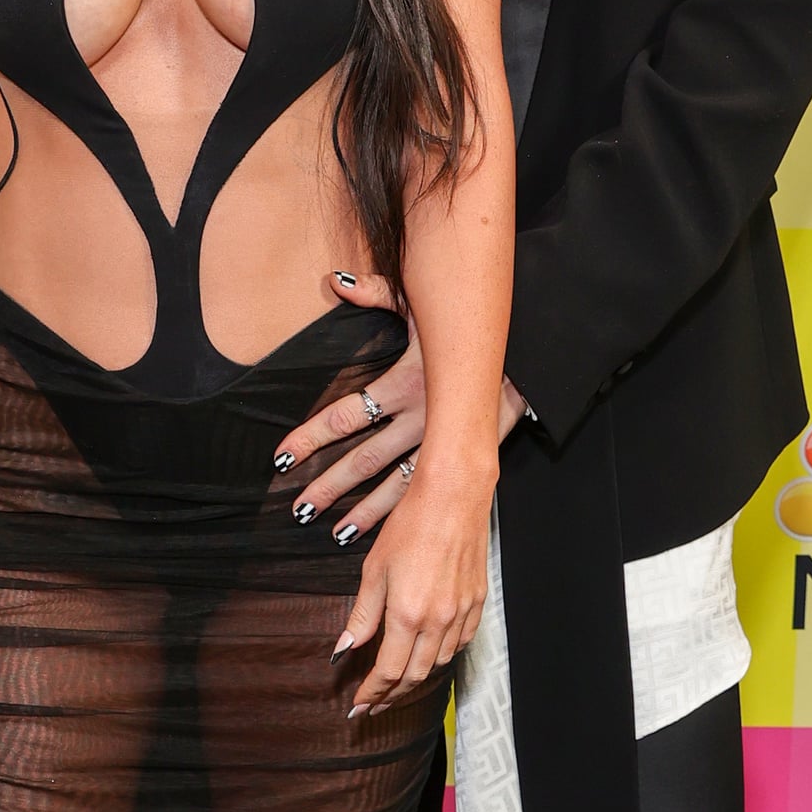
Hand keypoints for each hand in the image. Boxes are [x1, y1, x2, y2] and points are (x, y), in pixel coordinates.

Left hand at [277, 273, 526, 546]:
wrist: (529, 354)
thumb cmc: (470, 327)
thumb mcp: (424, 305)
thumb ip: (378, 292)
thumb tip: (338, 282)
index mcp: (407, 384)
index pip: (346, 417)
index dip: (311, 438)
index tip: (283, 457)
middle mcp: (422, 419)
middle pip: (365, 459)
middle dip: (329, 485)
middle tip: (298, 507)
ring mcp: (443, 442)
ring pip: (395, 484)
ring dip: (363, 509)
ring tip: (333, 530)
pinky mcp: (463, 455)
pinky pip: (426, 489)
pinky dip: (401, 512)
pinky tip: (384, 530)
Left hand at [334, 448, 495, 715]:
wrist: (455, 494)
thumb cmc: (411, 523)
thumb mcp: (375, 568)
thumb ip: (362, 614)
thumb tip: (345, 648)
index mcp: (408, 614)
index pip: (389, 671)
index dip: (373, 693)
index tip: (358, 706)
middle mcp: (439, 620)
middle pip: (415, 676)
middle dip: (393, 696)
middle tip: (375, 705)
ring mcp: (462, 613)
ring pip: (439, 664)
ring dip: (417, 681)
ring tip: (398, 687)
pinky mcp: (478, 602)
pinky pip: (460, 644)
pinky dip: (442, 658)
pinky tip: (430, 658)